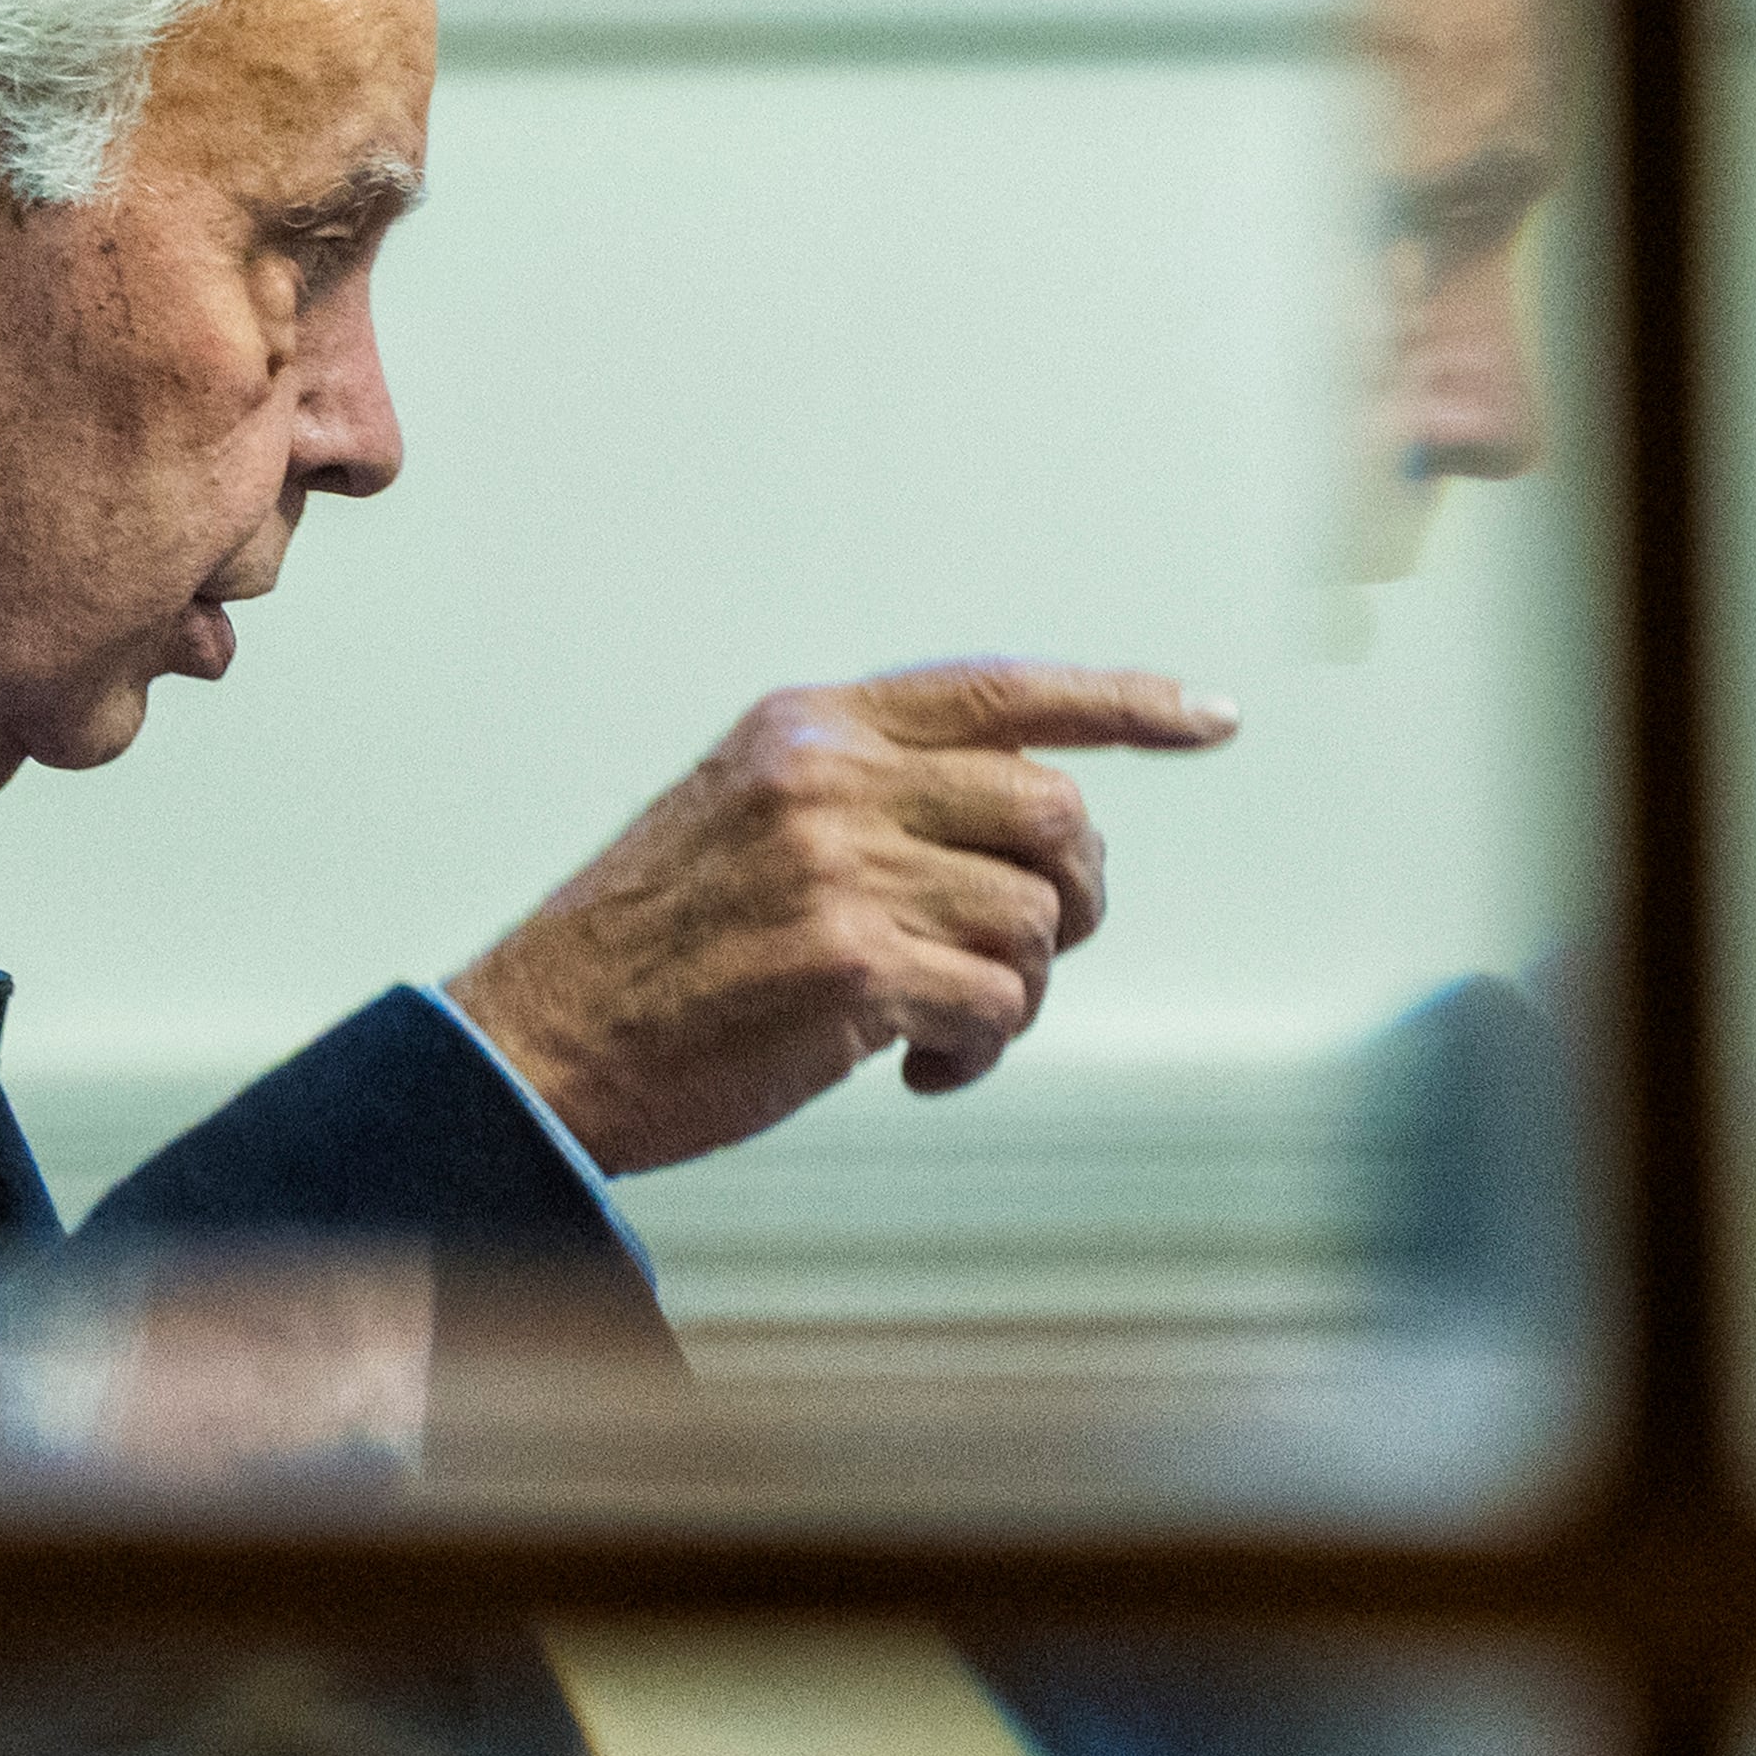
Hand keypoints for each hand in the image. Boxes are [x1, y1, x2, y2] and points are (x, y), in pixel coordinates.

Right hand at [442, 660, 1238, 1176]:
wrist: (544, 1042)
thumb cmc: (654, 947)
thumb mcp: (750, 811)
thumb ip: (872, 790)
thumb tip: (1028, 822)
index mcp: (813, 724)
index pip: (1006, 688)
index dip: (1127, 701)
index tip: (1211, 717)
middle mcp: (832, 777)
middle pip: (1052, 811)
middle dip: (1073, 891)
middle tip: (1029, 952)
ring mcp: (841, 868)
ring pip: (1037, 918)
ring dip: (1018, 991)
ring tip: (945, 1024)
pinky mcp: (849, 967)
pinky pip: (998, 1003)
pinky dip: (980, 1048)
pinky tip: (922, 1066)